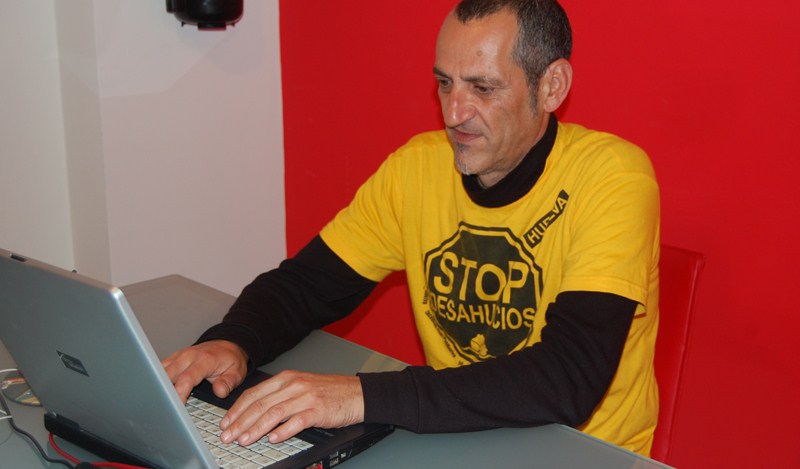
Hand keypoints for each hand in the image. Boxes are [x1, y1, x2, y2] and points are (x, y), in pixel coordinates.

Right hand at [162, 340, 248, 402]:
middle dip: (164, 392)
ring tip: (160, 403)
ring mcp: (178, 356)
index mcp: (204, 360)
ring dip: (158, 386)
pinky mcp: (173, 358)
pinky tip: (159, 393)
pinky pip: (160, 369)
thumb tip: (219, 392)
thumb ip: (228, 383)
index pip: (186, 378)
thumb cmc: (230, 361)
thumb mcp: (237, 372)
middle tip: (165, 409)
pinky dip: (157, 380)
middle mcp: (188, 356)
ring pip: (160, 371)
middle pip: (167, 374)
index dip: (179, 394)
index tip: (177, 408)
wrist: (226, 345)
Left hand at [218, 371, 363, 445]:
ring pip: (274, 413)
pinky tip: (272, 439)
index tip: (226, 423)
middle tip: (228, 436)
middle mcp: (294, 385)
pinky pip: (296, 421)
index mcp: (287, 378)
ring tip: (244, 440)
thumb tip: (254, 412)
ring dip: (256, 428)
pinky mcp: (318, 410)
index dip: (237, 409)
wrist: (357, 393)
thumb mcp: (301, 386)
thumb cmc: (329, 392)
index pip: (255, 393)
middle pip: (260, 404)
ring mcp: (306, 397)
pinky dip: (282, 431)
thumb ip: (279, 396)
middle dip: (240, 422)